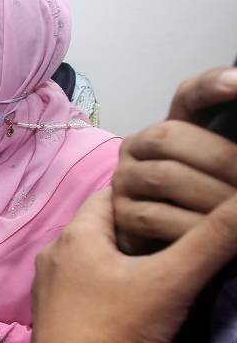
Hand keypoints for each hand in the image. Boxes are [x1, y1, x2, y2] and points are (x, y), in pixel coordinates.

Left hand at [31, 187, 236, 342]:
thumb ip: (211, 240)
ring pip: (93, 255)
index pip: (113, 192)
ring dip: (123, 256)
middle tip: (177, 236)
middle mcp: (54, 253)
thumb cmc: (118, 326)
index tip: (179, 201)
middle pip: (102, 225)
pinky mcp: (51, 312)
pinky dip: (107, 281)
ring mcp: (48, 284)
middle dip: (139, 227)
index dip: (149, 192)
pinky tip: (132, 298)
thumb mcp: (172, 281)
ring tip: (160, 267)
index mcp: (75, 234)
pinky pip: (83, 282)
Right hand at [114, 66, 236, 253]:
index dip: (213, 85)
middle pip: (171, 137)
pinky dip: (193, 228)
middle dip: (223, 158)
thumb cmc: (204, 206)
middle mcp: (137, 149)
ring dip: (213, 198)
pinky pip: (154, 217)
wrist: (167, 257)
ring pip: (164, 177)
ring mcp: (122, 182)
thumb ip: (227, 150)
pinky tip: (217, 240)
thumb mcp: (220, 173)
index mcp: (170, 128)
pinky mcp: (116, 217)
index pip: (189, 95)